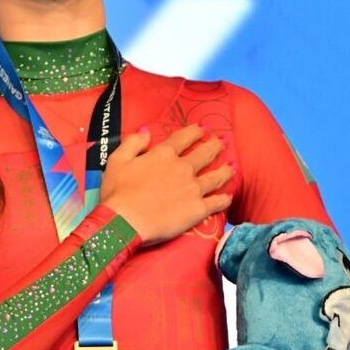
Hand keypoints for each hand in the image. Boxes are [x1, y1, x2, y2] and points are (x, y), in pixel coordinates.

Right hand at [99, 123, 233, 246]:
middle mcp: (183, 168)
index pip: (183, 138)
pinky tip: (228, 196)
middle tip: (222, 142)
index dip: (194, 131)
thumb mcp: (117, 160)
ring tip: (232, 166)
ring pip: (216, 177)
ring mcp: (193, 188)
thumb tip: (146, 131)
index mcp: (163, 154)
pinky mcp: (198, 209)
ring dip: (225, 170)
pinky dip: (224, 199)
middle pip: (204, 153)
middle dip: (215, 146)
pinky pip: (217, 203)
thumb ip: (133, 142)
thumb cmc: (117, 192)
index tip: (203, 128)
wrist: (126, 221)